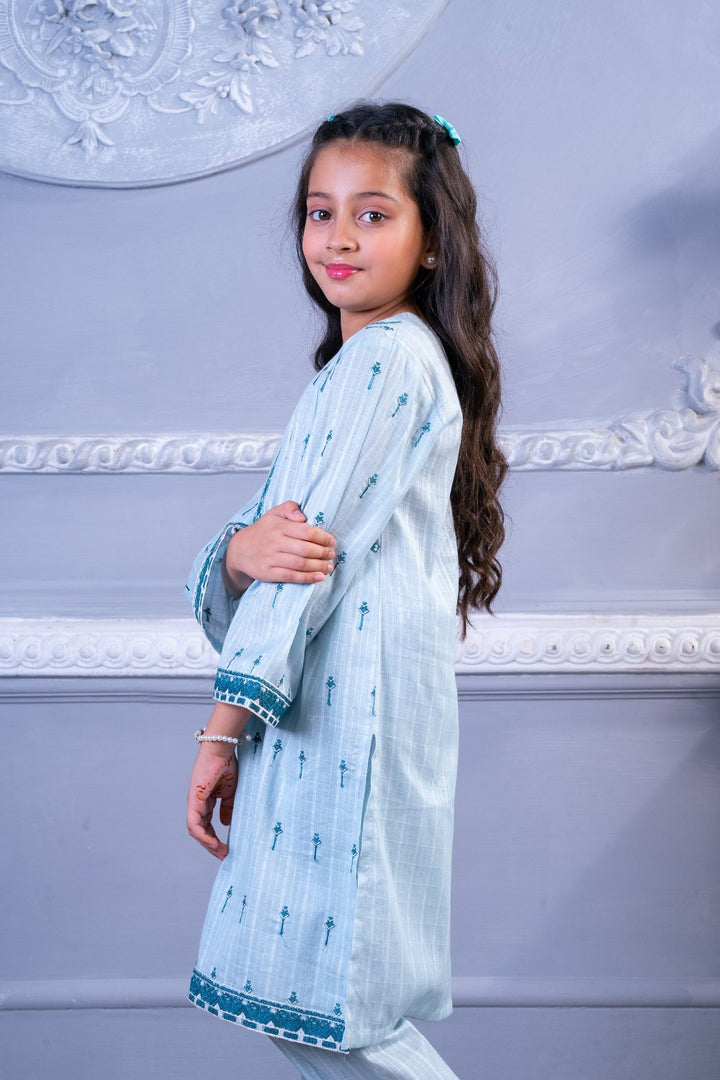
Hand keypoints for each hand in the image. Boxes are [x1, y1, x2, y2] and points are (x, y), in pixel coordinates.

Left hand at [186, 703, 248, 858]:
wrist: (221, 749)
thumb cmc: (226, 765)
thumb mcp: (230, 791)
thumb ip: (228, 807)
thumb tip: (226, 823)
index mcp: (205, 801)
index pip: (207, 825)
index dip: (215, 839)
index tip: (226, 850)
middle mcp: (197, 804)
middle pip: (200, 831)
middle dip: (212, 846)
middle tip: (224, 857)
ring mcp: (194, 803)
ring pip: (196, 831)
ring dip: (208, 844)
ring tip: (221, 852)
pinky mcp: (194, 800)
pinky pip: (195, 824)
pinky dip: (203, 835)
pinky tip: (214, 842)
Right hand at [223, 501, 335, 596]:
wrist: (239, 550)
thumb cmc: (263, 530)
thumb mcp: (274, 513)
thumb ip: (290, 508)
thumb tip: (303, 517)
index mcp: (279, 526)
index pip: (306, 531)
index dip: (323, 537)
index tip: (332, 541)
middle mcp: (275, 541)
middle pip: (306, 549)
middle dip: (323, 553)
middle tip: (332, 554)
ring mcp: (271, 558)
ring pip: (300, 563)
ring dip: (319, 566)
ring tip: (329, 566)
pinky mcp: (268, 573)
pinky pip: (291, 576)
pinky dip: (308, 578)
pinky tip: (319, 577)